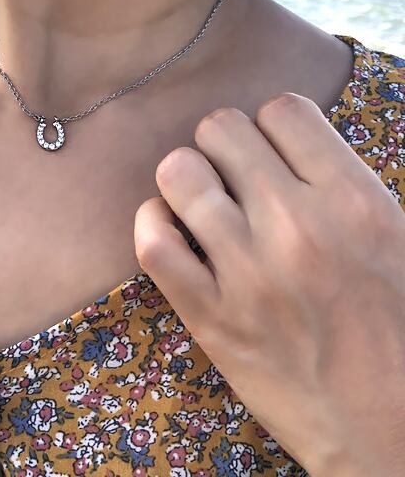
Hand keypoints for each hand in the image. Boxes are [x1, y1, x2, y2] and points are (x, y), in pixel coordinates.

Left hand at [134, 93, 404, 476]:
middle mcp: (297, 226)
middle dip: (221, 144)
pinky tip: (172, 230)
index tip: (268, 151)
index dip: (268, 124)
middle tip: (231, 175)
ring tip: (200, 201)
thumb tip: (281, 139)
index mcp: (353, 200)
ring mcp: (247, 272)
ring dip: (184, 178)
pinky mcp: (209, 315)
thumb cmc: (393, 325)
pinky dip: (153, 222)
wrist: (384, 422)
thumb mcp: (391, 236)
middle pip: (220, 128)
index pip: (282, 110)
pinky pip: (153, 239)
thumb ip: (337, 179)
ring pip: (178, 172)